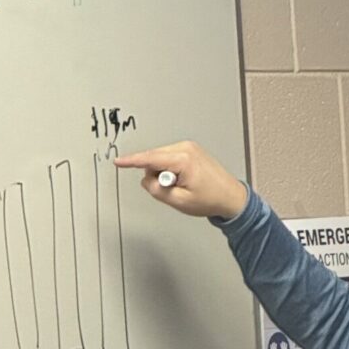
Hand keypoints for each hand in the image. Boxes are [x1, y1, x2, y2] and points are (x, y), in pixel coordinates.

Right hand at [116, 140, 247, 221]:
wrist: (230, 197)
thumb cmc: (211, 199)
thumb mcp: (179, 201)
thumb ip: (156, 190)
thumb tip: (146, 179)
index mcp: (183, 159)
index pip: (150, 159)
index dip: (132, 161)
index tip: (118, 161)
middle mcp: (186, 148)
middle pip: (154, 158)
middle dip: (157, 176)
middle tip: (173, 189)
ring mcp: (189, 147)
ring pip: (160, 159)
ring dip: (164, 173)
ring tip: (182, 185)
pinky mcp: (190, 149)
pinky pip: (169, 158)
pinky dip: (170, 170)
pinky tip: (183, 179)